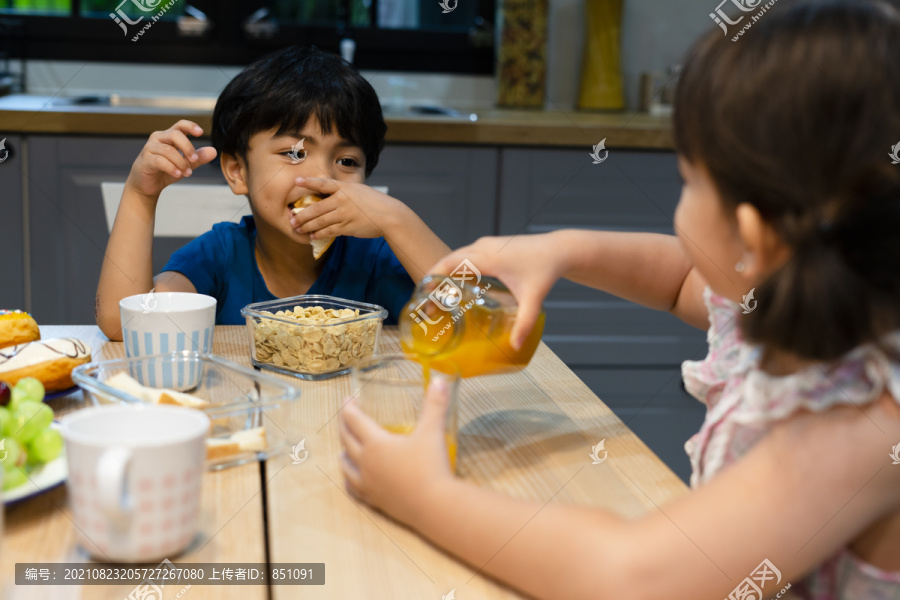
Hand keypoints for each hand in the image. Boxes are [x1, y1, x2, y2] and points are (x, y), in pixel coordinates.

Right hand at [124, 120, 216, 201]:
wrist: (147, 185)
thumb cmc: (166, 170)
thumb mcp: (185, 164)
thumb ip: (198, 157)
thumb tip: (213, 151)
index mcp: (169, 136)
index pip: (180, 125)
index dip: (190, 126)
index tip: (201, 133)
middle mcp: (158, 138)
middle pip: (175, 135)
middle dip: (187, 147)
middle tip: (195, 160)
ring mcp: (150, 148)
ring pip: (168, 150)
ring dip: (181, 162)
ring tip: (187, 173)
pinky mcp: (145, 160)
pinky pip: (159, 161)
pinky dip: (171, 168)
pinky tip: (178, 174)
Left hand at [289, 177, 403, 239]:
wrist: (389, 216)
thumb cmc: (374, 203)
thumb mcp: (359, 191)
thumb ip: (343, 192)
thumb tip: (328, 196)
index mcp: (345, 188)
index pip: (323, 183)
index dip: (308, 182)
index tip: (296, 181)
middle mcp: (342, 200)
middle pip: (316, 208)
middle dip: (302, 215)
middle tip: (291, 219)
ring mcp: (344, 214)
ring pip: (320, 221)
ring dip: (306, 226)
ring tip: (298, 228)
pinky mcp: (347, 227)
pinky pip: (329, 231)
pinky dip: (318, 233)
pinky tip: (312, 235)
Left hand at [339, 378, 454, 523]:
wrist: (434, 505)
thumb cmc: (431, 466)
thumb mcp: (433, 431)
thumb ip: (435, 404)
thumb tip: (439, 380)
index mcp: (376, 443)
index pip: (355, 421)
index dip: (349, 408)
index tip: (347, 398)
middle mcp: (366, 462)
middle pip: (347, 440)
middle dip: (344, 426)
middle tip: (344, 417)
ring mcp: (368, 483)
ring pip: (347, 466)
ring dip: (343, 454)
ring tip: (342, 449)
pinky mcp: (375, 500)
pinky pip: (355, 490)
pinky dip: (349, 481)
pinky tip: (350, 481)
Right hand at [430, 234, 564, 349]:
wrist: (558, 249)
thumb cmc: (545, 269)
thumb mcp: (533, 299)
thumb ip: (524, 323)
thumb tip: (514, 345)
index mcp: (487, 257)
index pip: (450, 264)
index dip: (433, 278)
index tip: (423, 296)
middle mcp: (482, 247)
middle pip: (447, 261)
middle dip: (434, 280)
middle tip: (426, 303)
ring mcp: (485, 245)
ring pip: (455, 257)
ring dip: (444, 274)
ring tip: (436, 298)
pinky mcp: (490, 246)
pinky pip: (466, 257)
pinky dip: (456, 269)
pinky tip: (455, 287)